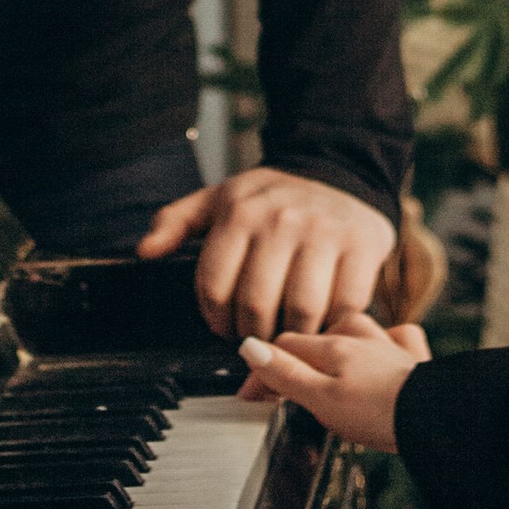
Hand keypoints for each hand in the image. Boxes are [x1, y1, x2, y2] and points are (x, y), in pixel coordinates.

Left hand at [139, 167, 395, 338]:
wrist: (341, 170)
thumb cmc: (274, 196)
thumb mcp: (220, 198)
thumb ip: (177, 222)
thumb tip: (145, 250)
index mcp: (240, 212)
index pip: (214, 286)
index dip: (215, 319)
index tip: (223, 327)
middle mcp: (281, 221)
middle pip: (256, 306)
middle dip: (251, 334)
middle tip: (255, 339)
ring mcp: (324, 234)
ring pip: (301, 310)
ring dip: (291, 335)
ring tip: (285, 334)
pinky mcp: (362, 246)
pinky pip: (345, 304)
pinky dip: (332, 324)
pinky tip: (322, 322)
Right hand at [238, 313, 428, 452]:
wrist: (435, 418)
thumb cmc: (379, 413)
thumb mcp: (320, 399)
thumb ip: (285, 374)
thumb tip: (250, 348)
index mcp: (332, 348)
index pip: (283, 347)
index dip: (262, 368)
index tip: (250, 394)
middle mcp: (360, 339)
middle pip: (315, 339)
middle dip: (295, 359)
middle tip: (281, 390)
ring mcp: (388, 347)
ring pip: (355, 332)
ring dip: (337, 345)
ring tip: (328, 367)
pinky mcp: (415, 360)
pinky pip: (399, 339)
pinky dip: (388, 344)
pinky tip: (385, 354)